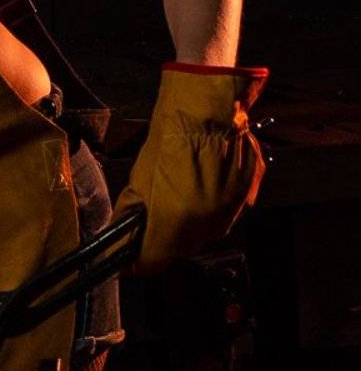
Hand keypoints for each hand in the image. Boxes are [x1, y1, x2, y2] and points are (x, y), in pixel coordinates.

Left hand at [113, 62, 268, 274]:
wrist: (206, 109)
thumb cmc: (169, 140)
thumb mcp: (138, 180)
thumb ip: (131, 215)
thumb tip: (122, 238)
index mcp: (175, 221)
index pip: (152, 261)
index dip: (137, 261)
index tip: (128, 259)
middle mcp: (207, 225)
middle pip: (181, 249)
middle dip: (164, 240)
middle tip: (152, 222)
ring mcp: (232, 211)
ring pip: (206, 233)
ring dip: (190, 223)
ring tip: (180, 195)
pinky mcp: (248, 196)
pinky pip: (226, 212)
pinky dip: (212, 204)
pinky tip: (202, 182)